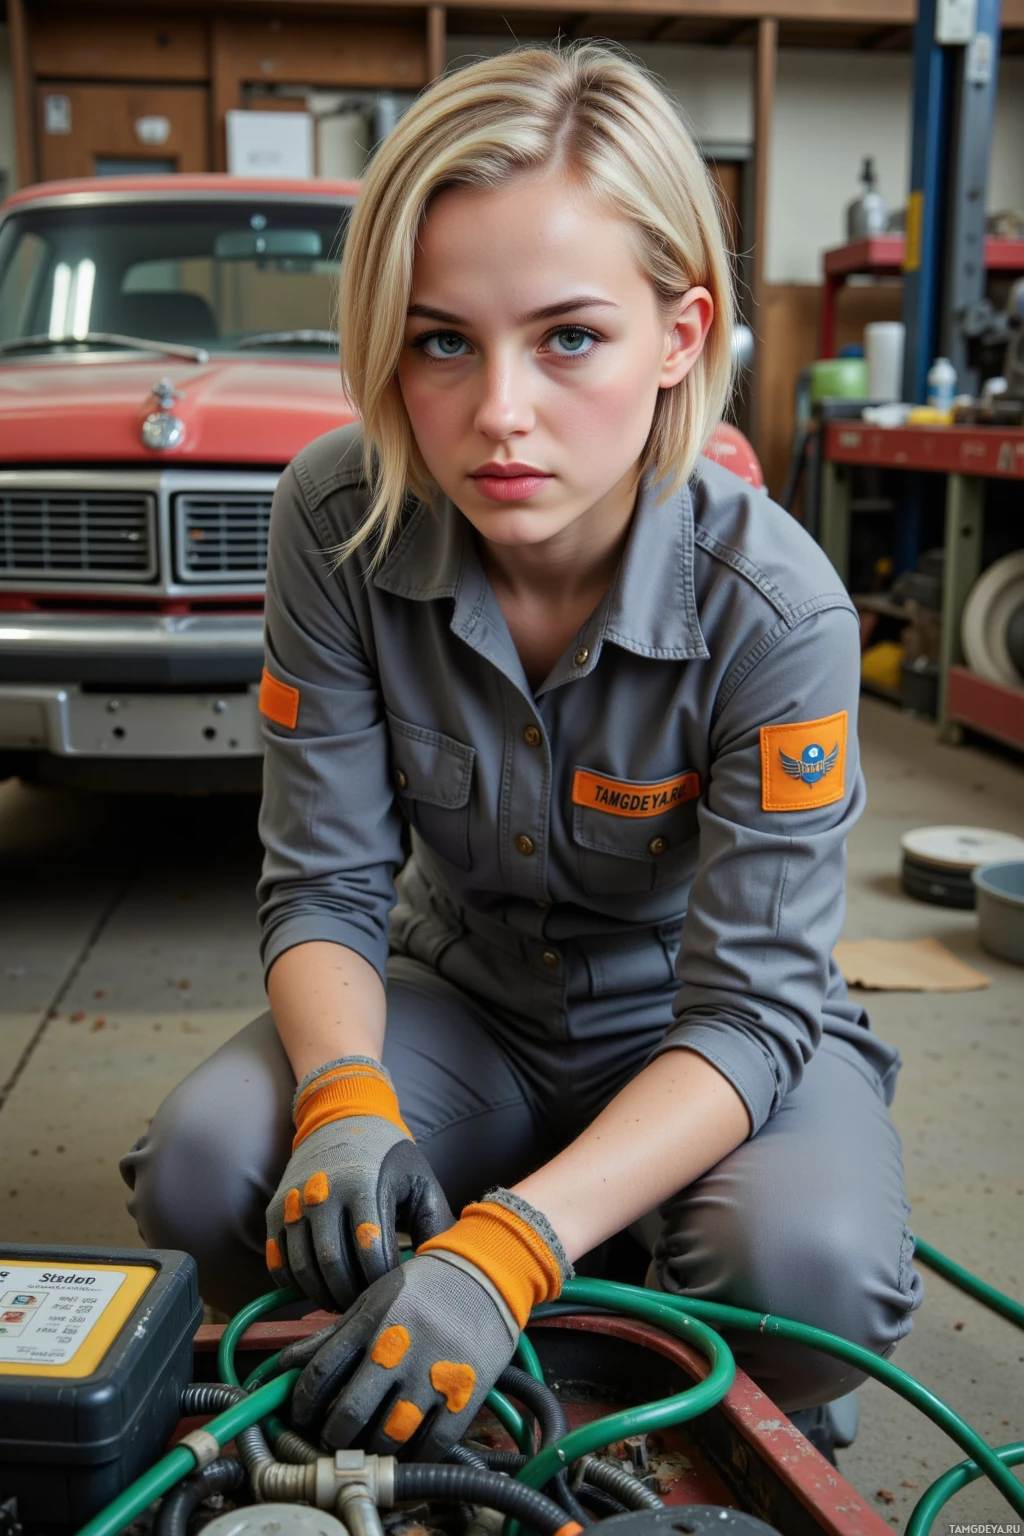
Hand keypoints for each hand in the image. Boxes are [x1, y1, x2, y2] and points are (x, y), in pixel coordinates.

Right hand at [266, 1055, 451, 1310]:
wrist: (342, 1118)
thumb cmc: (390, 1156)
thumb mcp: (420, 1181)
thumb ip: (436, 1225)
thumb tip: (445, 1272)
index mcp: (364, 1184)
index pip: (371, 1252)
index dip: (383, 1283)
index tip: (395, 1293)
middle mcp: (323, 1193)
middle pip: (334, 1265)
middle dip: (353, 1296)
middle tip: (368, 1308)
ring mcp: (294, 1203)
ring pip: (304, 1268)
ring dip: (325, 1296)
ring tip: (346, 1302)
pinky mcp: (274, 1211)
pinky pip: (279, 1263)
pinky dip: (296, 1286)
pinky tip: (319, 1287)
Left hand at [279, 1188, 571, 1457]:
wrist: (487, 1270)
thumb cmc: (424, 1287)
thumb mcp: (374, 1300)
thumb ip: (333, 1336)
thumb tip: (285, 1365)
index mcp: (372, 1322)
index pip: (320, 1373)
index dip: (302, 1404)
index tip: (301, 1417)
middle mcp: (399, 1348)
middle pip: (350, 1413)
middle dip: (334, 1436)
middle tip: (333, 1439)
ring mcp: (434, 1373)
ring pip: (390, 1435)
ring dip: (372, 1450)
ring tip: (368, 1447)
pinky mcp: (466, 1392)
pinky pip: (434, 1443)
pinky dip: (415, 1456)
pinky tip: (407, 1452)